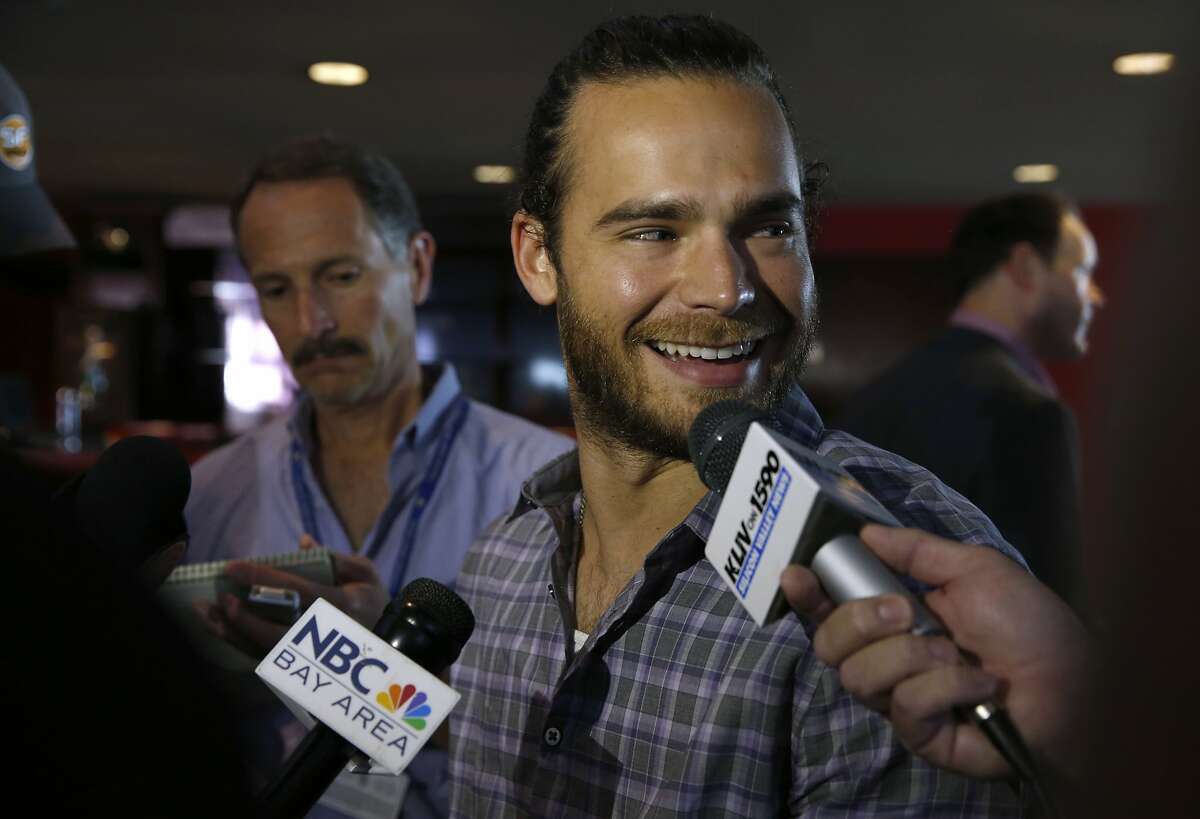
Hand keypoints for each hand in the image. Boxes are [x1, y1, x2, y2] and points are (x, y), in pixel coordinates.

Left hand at [196, 535, 389, 654]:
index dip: (262, 579)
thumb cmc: (374, 602)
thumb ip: (336, 557)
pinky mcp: (302, 668)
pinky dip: (237, 644)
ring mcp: (314, 658)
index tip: (233, 566)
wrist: (390, 645)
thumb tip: (303, 542)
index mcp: (343, 605)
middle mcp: (327, 636)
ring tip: (204, 613)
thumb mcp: (366, 573)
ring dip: (230, 632)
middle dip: (241, 615)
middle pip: (275, 631)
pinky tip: (218, 628)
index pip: (296, 591)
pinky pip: (263, 659)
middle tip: (219, 596)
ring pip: (264, 650)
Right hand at [781, 524, 1090, 783]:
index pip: (832, 610)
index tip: (796, 574)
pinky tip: (980, 685)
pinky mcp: (921, 736)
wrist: (1077, 682)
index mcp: (895, 619)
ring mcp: (902, 701)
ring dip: (912, 656)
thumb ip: (916, 550)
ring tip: (958, 654)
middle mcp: (889, 660)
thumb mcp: (974, 569)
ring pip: (859, 676)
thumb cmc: (1031, 624)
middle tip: (904, 612)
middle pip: (829, 645)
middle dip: (860, 620)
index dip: (807, 595)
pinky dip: (945, 686)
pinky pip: (904, 706)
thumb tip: (866, 530)